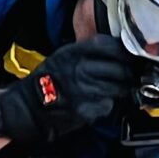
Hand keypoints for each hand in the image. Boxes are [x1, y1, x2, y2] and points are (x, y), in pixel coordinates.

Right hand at [0, 36, 141, 148]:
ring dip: (121, 91)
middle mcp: (80, 69)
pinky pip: (108, 106)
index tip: (132, 57)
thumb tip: (118, 52)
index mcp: (74, 52)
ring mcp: (84, 91)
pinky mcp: (86, 110)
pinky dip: (107, 106)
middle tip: (131, 77)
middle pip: (121, 69)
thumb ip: (87, 52)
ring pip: (119, 88)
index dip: (125, 53)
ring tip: (114, 90)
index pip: (111, 47)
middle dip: (129, 74)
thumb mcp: (63, 57)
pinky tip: (98, 103)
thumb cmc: (46, 82)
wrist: (27, 108)